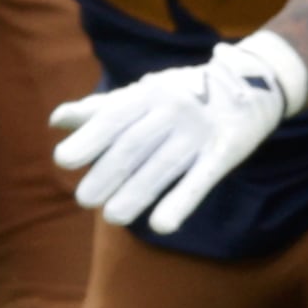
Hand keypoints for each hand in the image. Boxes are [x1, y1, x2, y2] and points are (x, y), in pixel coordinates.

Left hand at [50, 31, 306, 234]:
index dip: (89, 138)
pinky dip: (181, 201)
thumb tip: (56, 120)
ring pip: (164, 165)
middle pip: (135, 144)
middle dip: (107, 172)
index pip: (114, 117)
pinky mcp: (226, 150)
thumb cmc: (183, 92)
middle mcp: (172, 109)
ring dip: (137, 192)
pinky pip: (202, 178)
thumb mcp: (143, 93)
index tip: (63, 160)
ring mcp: (200, 130)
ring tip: (112, 217)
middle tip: (84, 199)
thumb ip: (100, 109)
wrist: (251, 81)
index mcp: (148, 93)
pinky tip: (162, 226)